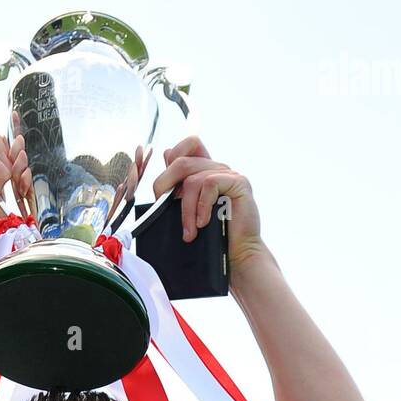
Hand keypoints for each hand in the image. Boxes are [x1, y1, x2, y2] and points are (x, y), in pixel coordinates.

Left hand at [151, 136, 266, 276]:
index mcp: (205, 171)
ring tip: (189, 232)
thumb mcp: (188, 209)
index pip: (190, 144)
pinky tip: (203, 223)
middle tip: (162, 207)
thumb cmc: (212, 237)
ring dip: (185, 209)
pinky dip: (201, 206)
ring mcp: (229, 174)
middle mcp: (217, 169)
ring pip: (192, 179)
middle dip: (165, 185)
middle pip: (182, 161)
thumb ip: (178, 185)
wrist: (237, 256)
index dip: (172, 157)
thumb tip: (166, 153)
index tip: (163, 188)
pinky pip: (209, 184)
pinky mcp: (239, 183)